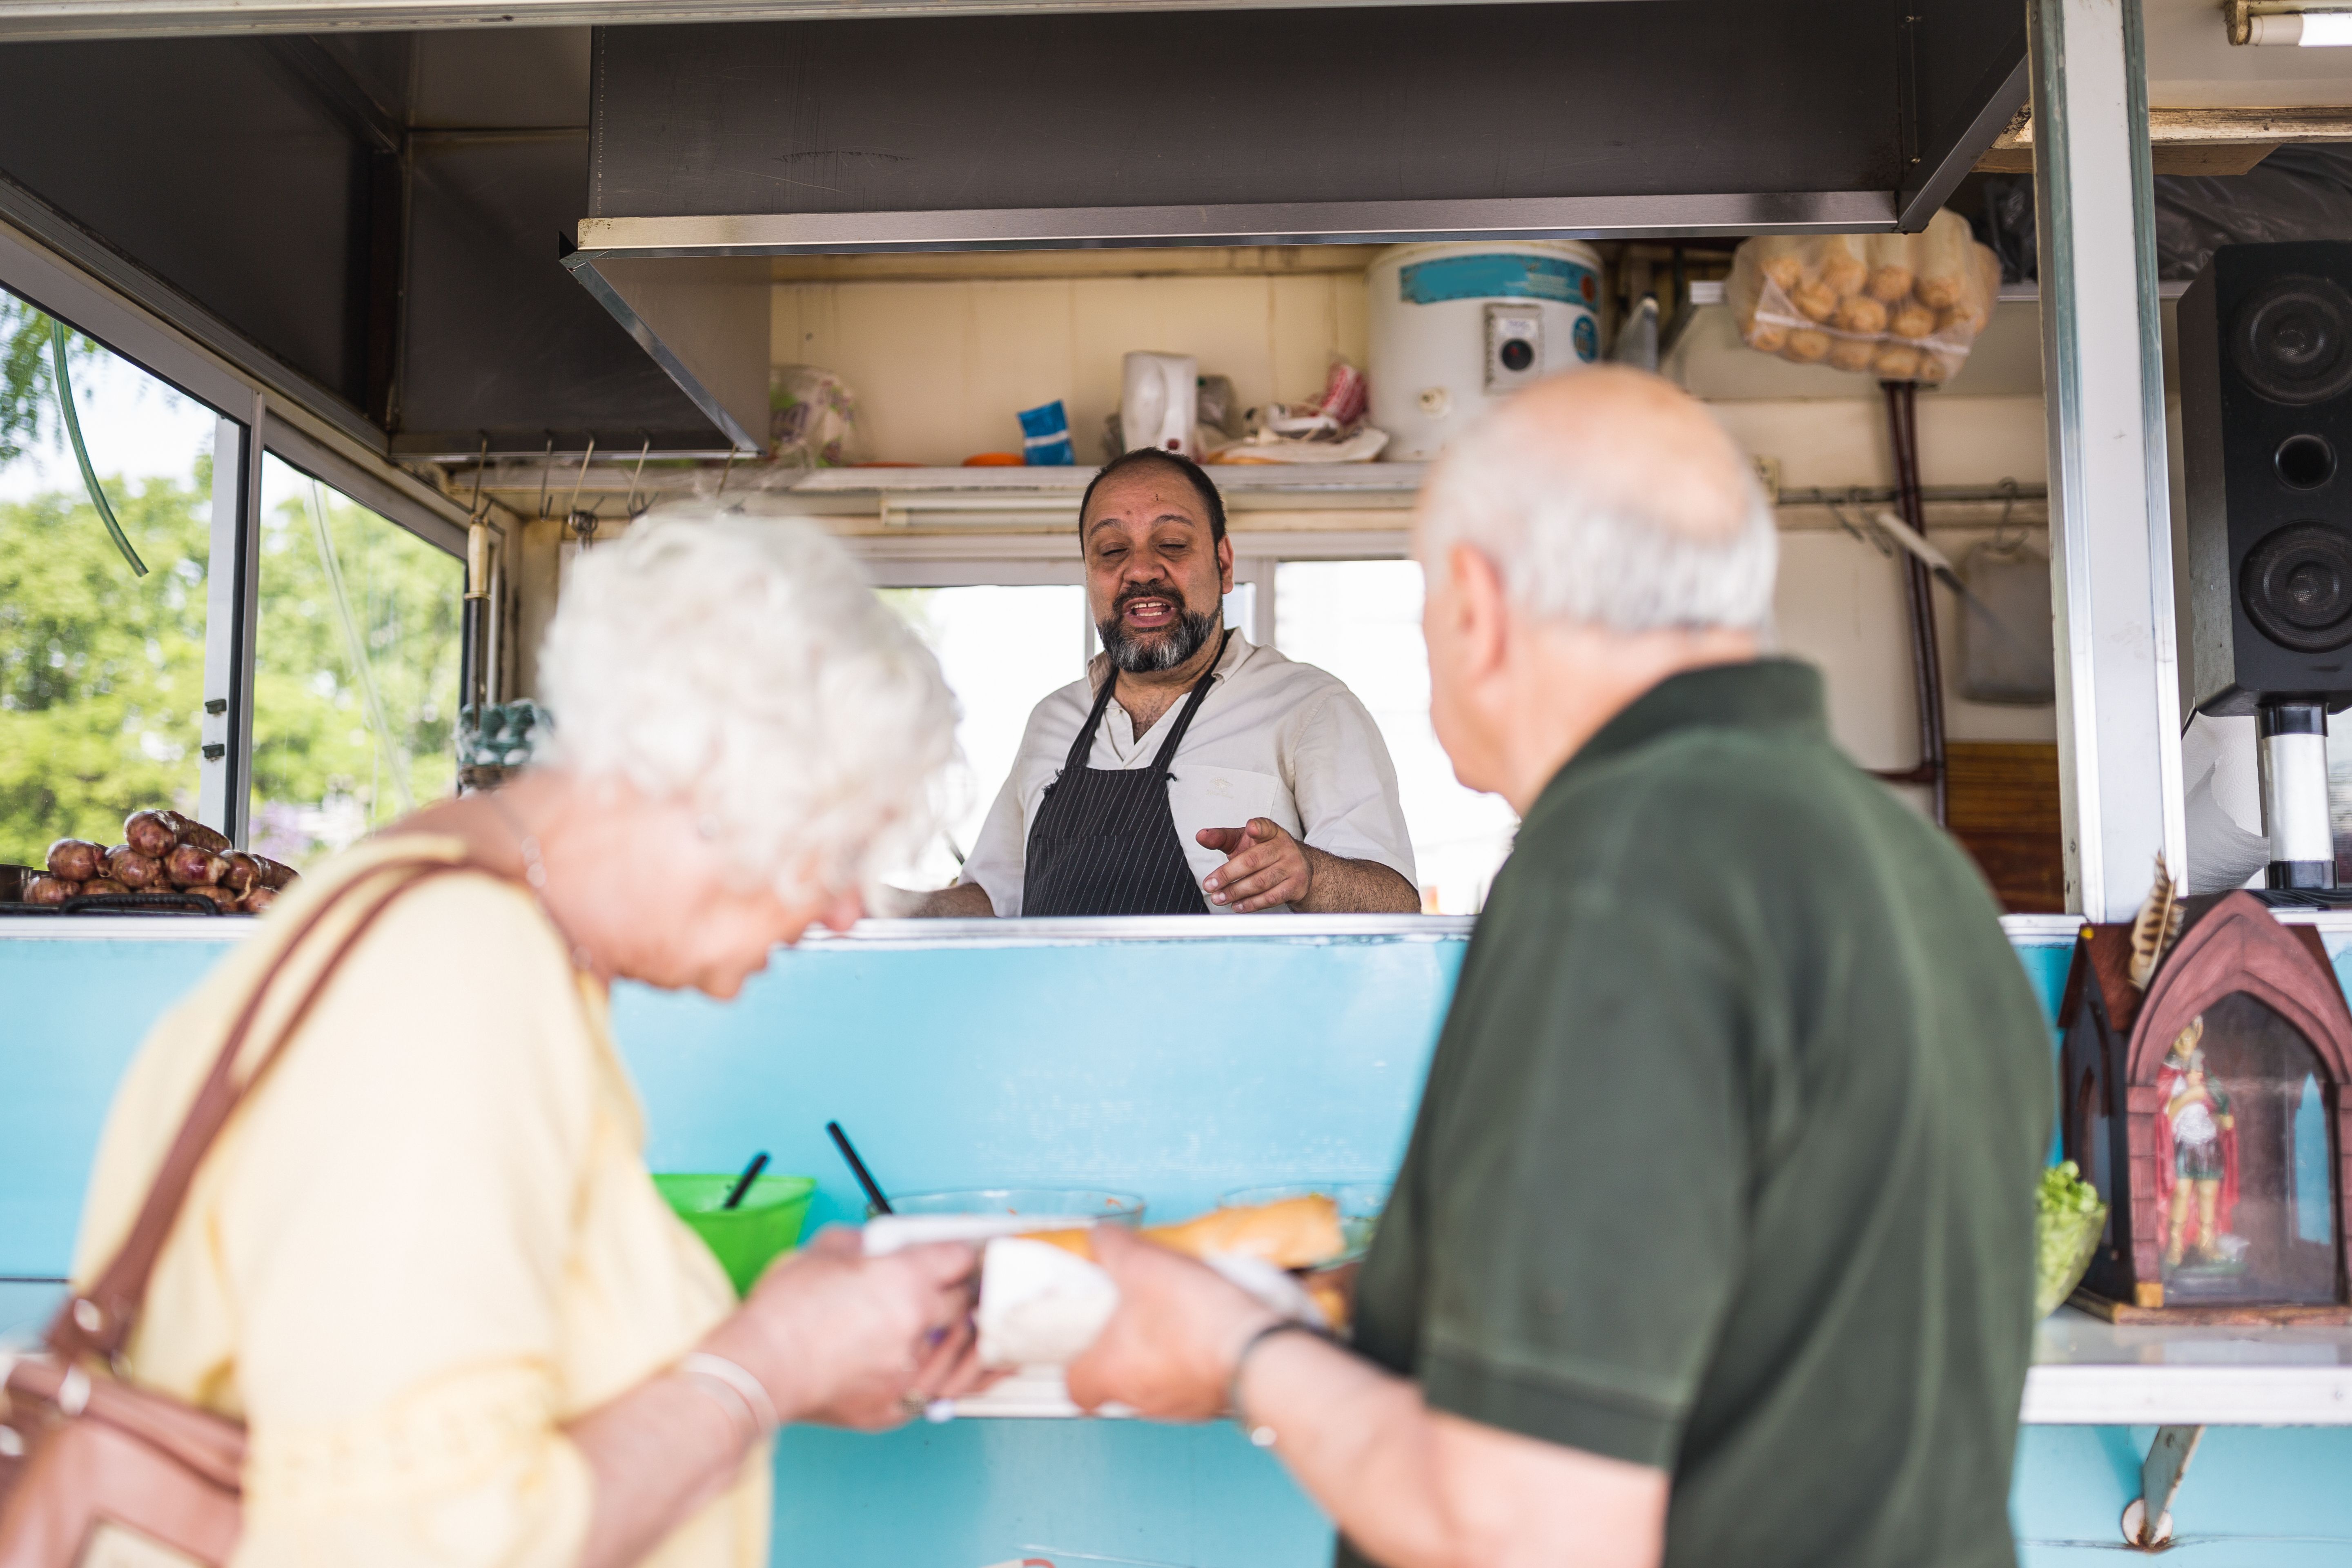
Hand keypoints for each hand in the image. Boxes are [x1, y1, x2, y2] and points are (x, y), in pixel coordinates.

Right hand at [712, 1227, 981, 1429]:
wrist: (757, 1370)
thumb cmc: (782, 1314)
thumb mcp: (823, 1251)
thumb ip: (863, 1245)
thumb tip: (876, 1248)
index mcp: (904, 1279)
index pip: (958, 1260)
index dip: (964, 1255)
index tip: (966, 1258)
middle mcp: (916, 1324)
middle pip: (967, 1303)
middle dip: (970, 1291)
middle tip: (971, 1288)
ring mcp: (909, 1370)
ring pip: (965, 1350)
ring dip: (974, 1333)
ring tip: (981, 1323)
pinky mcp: (896, 1406)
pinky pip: (948, 1390)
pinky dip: (970, 1377)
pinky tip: (989, 1368)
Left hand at [1064, 1224, 1278, 1420]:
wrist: (1259, 1351)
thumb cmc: (1193, 1318)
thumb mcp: (1141, 1264)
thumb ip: (1113, 1247)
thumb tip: (1100, 1236)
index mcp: (1111, 1374)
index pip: (1075, 1388)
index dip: (1078, 1363)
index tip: (1084, 1342)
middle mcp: (1143, 1400)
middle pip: (1120, 1382)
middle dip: (1127, 1349)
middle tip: (1138, 1315)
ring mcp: (1182, 1406)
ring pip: (1161, 1383)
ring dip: (1166, 1353)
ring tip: (1181, 1314)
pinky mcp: (1216, 1401)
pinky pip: (1200, 1381)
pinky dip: (1201, 1358)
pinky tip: (1212, 1327)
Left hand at [1197, 818, 1310, 911]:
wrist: (1300, 867)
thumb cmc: (1265, 852)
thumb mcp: (1245, 841)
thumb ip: (1222, 838)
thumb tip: (1201, 836)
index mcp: (1271, 832)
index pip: (1265, 827)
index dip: (1258, 827)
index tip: (1251, 828)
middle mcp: (1284, 847)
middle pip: (1253, 860)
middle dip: (1228, 874)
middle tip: (1210, 884)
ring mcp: (1292, 867)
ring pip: (1260, 882)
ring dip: (1235, 892)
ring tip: (1218, 897)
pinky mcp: (1295, 886)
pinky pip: (1271, 897)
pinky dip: (1251, 904)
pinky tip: (1237, 905)